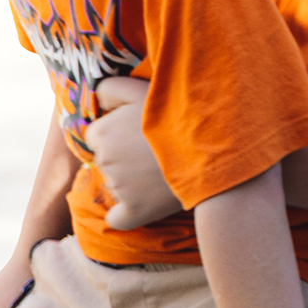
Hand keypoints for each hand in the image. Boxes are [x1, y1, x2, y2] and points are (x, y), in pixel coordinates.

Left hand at [88, 77, 183, 229]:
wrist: (211, 146)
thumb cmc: (178, 114)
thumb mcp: (141, 89)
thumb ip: (111, 88)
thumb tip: (96, 99)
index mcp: (100, 132)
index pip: (97, 136)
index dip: (119, 133)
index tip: (141, 133)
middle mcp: (103, 161)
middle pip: (107, 160)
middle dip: (125, 156)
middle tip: (155, 150)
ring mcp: (118, 189)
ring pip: (116, 185)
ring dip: (133, 180)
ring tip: (163, 169)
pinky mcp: (133, 212)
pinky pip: (118, 218)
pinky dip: (127, 213)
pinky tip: (144, 203)